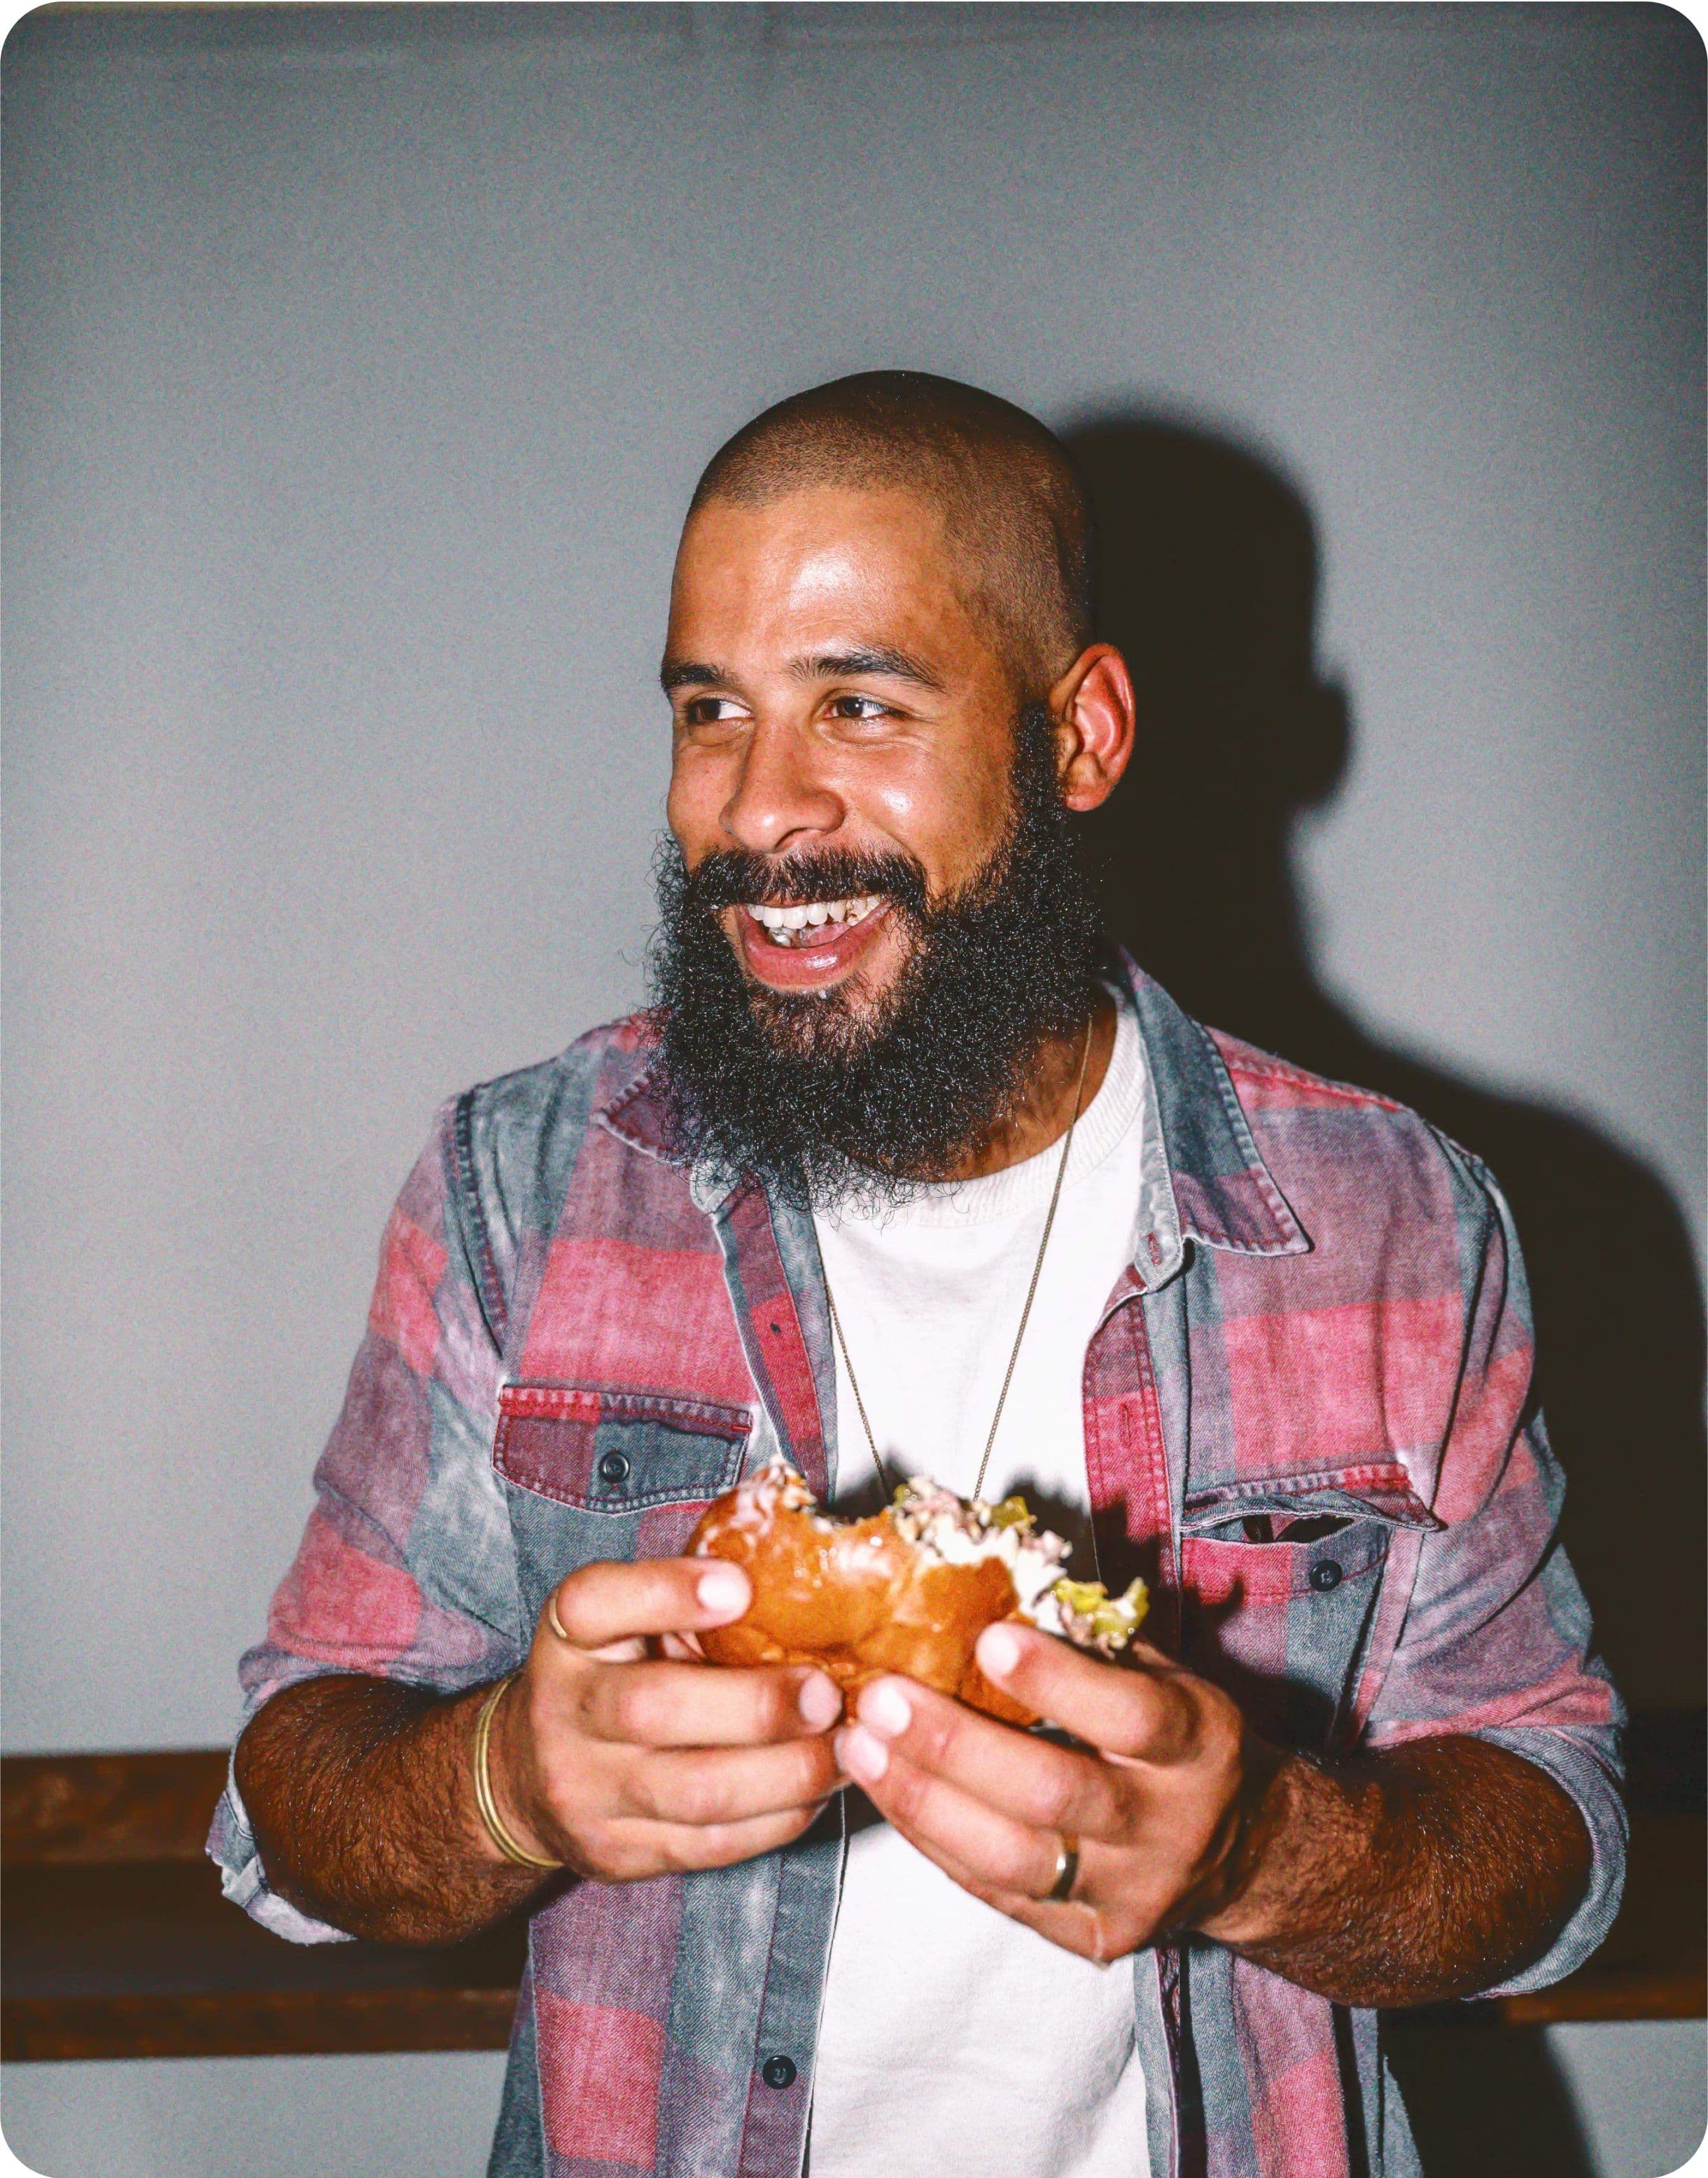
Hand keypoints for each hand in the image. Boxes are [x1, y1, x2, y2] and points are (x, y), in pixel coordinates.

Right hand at [486, 1559, 843, 1881]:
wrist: (527, 1774)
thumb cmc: (610, 1673)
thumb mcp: (627, 1618)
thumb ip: (690, 1594)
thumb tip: (799, 1565)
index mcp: (569, 1633)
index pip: (596, 1602)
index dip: (667, 1592)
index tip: (739, 1585)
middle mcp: (564, 1709)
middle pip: (653, 1709)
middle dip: (755, 1706)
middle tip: (827, 1693)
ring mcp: (585, 1791)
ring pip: (695, 1792)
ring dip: (786, 1772)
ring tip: (843, 1746)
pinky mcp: (618, 1853)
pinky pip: (711, 1843)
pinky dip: (779, 1817)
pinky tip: (817, 1788)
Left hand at [833, 1621, 1277, 1961]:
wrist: (1241, 1852)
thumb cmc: (1178, 1738)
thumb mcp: (1167, 1677)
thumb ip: (1094, 1644)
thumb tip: (991, 1585)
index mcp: (1197, 1744)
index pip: (1129, 1716)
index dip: (1057, 1681)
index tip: (984, 1639)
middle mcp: (1167, 1825)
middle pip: (1053, 1794)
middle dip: (955, 1745)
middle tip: (882, 1698)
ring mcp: (1129, 1893)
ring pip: (1012, 1859)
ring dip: (923, 1800)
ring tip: (860, 1748)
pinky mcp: (1089, 1937)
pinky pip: (997, 1893)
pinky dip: (934, 1842)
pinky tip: (889, 1794)